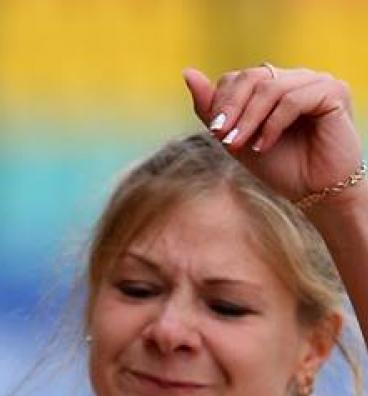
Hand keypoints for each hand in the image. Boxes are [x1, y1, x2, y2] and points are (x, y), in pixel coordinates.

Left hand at [183, 66, 362, 207]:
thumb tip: (188, 73)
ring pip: (271, 88)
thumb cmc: (280, 169)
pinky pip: (293, 99)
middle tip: (221, 136)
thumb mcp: (238, 140)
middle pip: (253, 77)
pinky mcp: (334, 92)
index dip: (222, 101)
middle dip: (231, 107)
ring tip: (239, 146)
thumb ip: (214, 110)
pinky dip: (273, 124)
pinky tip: (264, 146)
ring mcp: (317, 81)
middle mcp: (297, 78)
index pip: (240, 78)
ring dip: (249, 119)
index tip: (215, 132)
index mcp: (276, 85)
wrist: (315, 194)